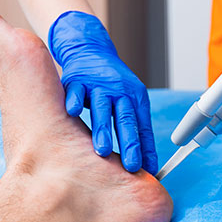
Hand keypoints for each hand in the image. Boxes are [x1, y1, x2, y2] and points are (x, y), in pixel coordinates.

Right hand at [48, 11, 157, 173]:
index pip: (143, 126)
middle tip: (132, 166)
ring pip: (102, 107)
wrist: (90, 51)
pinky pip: (75, 91)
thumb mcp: (129, 103)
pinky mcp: (76, 80)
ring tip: (103, 150)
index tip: (149, 171)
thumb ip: (135, 131)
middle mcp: (120, 91)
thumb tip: (147, 164)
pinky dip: (74, 100)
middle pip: (126, 118)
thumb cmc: (112, 85)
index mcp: (135, 98)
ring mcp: (98, 84)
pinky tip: (72, 112)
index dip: (146, 148)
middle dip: (130, 142)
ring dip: (103, 128)